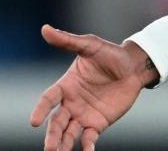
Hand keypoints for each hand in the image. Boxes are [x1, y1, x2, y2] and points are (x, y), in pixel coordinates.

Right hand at [29, 25, 158, 150]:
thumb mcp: (90, 46)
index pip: (48, 100)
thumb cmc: (110, 54)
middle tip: (49, 148)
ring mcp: (83, 115)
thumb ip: (68, 41)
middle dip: (51, 135)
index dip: (40, 110)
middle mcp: (70, 103)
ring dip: (62, 144)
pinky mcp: (97, 123)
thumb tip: (45, 28)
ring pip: (68, 133)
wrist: (133, 67)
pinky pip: (88, 138)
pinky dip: (86, 146)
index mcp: (64, 86)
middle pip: (56, 122)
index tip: (34, 121)